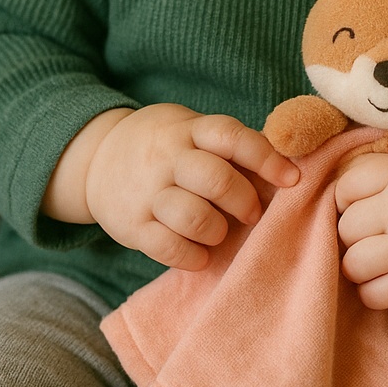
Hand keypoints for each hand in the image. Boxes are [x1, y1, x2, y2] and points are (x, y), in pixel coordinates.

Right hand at [79, 103, 297, 268]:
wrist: (95, 158)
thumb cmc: (166, 148)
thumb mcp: (191, 130)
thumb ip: (231, 145)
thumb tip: (291, 164)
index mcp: (189, 131)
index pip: (232, 137)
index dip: (267, 158)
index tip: (292, 180)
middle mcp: (167, 158)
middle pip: (215, 179)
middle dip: (244, 201)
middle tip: (251, 213)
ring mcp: (147, 192)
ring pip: (192, 215)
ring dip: (217, 230)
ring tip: (219, 232)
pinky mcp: (132, 226)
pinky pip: (167, 247)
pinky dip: (193, 256)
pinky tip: (201, 254)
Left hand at [335, 145, 387, 309]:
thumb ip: (375, 169)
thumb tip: (326, 191)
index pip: (344, 189)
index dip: (348, 200)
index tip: (364, 204)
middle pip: (346, 229)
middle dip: (354, 233)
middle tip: (375, 233)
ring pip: (353, 265)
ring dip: (360, 264)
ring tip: (377, 257)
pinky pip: (374, 296)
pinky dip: (373, 291)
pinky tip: (386, 279)